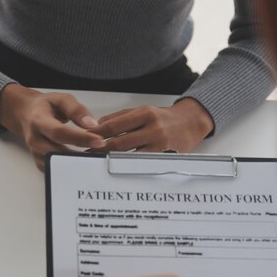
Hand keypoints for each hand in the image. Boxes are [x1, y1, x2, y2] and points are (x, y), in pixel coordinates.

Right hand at [0, 84, 104, 169]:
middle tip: (101, 155)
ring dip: (77, 164)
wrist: (27, 114)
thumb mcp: (61, 99)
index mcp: (39, 121)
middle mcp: (35, 139)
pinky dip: (71, 169)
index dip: (80, 138)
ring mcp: (36, 153)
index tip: (99, 141)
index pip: (60, 132)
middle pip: (57, 152)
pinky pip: (56, 170)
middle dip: (81, 155)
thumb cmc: (45, 106)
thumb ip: (76, 110)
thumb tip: (91, 124)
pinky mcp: (40, 162)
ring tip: (96, 160)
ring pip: (57, 164)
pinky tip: (84, 165)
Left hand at [92, 98, 213, 152]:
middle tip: (87, 155)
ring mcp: (159, 142)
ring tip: (98, 162)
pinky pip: (141, 161)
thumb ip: (121, 117)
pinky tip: (119, 166)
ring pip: (129, 154)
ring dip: (112, 159)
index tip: (85, 139)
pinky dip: (128, 163)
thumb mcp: (143, 110)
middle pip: (119, 142)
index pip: (114, 125)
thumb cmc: (165, 117)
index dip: (97, 134)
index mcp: (144, 113)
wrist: (191, 121)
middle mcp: (152, 126)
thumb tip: (99, 125)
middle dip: (101, 150)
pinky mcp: (164, 155)